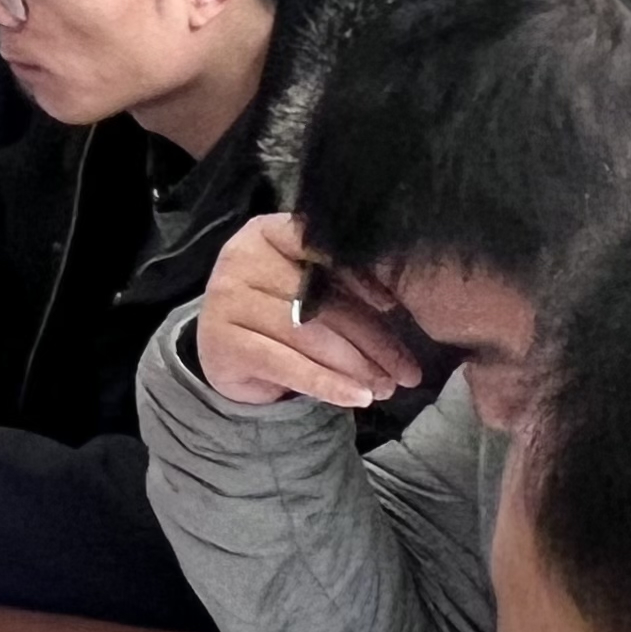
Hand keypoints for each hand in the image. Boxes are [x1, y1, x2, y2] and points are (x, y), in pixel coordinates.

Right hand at [195, 213, 424, 409]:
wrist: (225, 351)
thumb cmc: (278, 312)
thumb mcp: (308, 286)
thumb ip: (341, 284)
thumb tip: (395, 305)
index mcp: (265, 234)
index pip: (316, 245)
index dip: (358, 274)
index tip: (391, 306)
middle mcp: (240, 260)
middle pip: (319, 299)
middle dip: (371, 338)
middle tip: (406, 371)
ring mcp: (226, 301)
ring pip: (307, 335)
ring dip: (356, 366)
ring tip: (386, 387)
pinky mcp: (224, 343)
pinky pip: (287, 365)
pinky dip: (328, 384)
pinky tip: (357, 397)